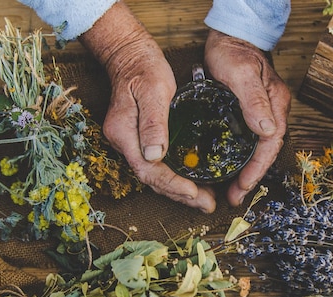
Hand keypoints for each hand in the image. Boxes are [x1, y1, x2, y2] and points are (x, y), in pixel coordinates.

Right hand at [79, 2, 216, 212]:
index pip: (148, 170)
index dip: (172, 184)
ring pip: (155, 176)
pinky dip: (175, 178)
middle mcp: (125, 143)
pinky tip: (193, 183)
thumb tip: (154, 156)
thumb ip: (153, 123)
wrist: (129, 56)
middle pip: (151, 179)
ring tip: (205, 201)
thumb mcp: (153, 91)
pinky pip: (157, 166)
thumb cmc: (144, 69)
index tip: (194, 193)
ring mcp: (131, 144)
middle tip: (207, 204)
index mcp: (124, 134)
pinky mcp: (140, 141)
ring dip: (179, 191)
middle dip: (180, 195)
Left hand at [204, 29, 290, 205]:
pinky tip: (229, 168)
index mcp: (276, 104)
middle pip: (266, 152)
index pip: (270, 143)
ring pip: (258, 149)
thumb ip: (254, 100)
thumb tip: (268, 129)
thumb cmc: (234, 51)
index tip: (242, 185)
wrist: (230, 36)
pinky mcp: (250, 113)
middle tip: (234, 197)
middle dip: (252, 177)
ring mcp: (263, 113)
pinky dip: (241, 159)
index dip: (257, 167)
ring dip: (247, 171)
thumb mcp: (241, 73)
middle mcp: (273, 112)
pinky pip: (249, 142)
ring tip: (231, 191)